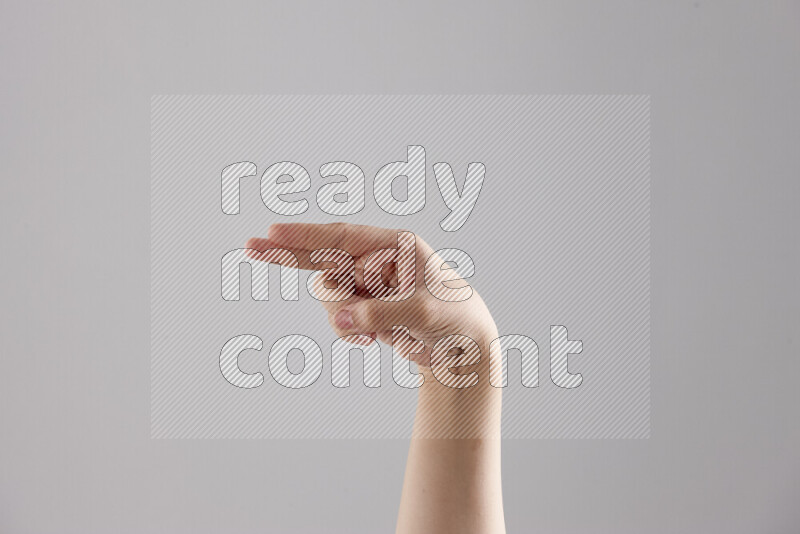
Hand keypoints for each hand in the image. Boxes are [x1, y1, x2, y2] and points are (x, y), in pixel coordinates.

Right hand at [246, 222, 497, 368]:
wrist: (462, 349)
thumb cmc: (454, 318)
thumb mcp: (423, 313)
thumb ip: (381, 314)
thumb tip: (344, 319)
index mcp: (396, 246)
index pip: (344, 237)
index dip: (307, 235)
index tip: (274, 232)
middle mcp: (378, 261)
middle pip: (323, 256)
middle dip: (290, 255)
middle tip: (251, 247)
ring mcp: (367, 286)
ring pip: (329, 292)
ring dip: (339, 313)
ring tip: (369, 333)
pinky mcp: (363, 309)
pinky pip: (338, 317)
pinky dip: (347, 330)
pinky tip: (370, 341)